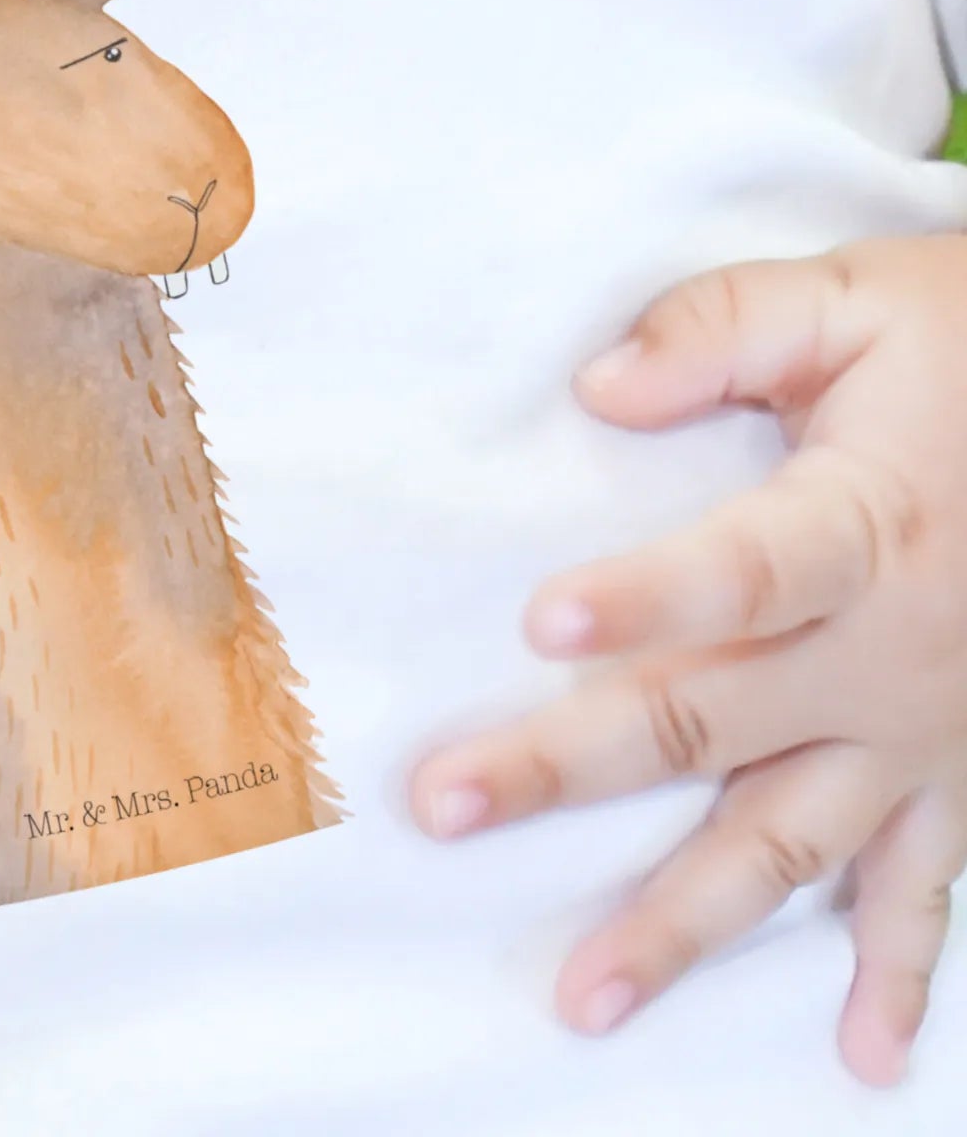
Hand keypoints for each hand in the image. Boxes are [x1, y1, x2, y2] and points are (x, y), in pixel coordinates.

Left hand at [407, 237, 966, 1086]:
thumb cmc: (965, 345)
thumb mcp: (854, 300)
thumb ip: (722, 329)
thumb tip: (597, 386)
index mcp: (864, 525)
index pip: (742, 571)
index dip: (648, 597)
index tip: (542, 622)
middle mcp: (891, 651)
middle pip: (714, 721)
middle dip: (568, 767)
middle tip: (445, 807)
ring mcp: (926, 730)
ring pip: (794, 842)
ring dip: (688, 923)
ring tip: (588, 996)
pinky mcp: (960, 771)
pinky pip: (929, 888)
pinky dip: (897, 975)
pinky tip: (860, 1059)